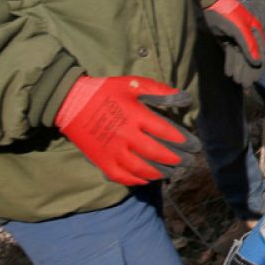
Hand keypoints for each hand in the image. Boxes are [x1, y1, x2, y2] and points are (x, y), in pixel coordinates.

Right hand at [56, 75, 200, 186]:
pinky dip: (136, 180)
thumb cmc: (105, 91)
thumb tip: (186, 99)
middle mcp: (125, 136)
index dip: (181, 140)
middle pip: (156, 153)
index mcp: (135, 116)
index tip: (194, 145)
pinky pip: (122, 176)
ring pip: (141, 169)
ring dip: (159, 173)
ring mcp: (112, 151)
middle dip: (175, 159)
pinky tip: (147, 179)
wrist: (70, 102)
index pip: (164, 132)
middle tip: (188, 163)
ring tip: (172, 173)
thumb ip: (160, 92)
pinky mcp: (101, 161)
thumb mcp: (133, 85)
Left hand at [204, 0, 264, 85]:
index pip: (260, 54)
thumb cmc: (228, 14)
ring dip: (239, 69)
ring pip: (240, 58)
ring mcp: (238, 40)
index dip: (258, 68)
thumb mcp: (239, 29)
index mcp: (256, 33)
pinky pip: (231, 55)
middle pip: (250, 58)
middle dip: (248, 72)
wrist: (212, 3)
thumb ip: (248, 46)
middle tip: (245, 86)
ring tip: (236, 81)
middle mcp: (249, 37)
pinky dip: (231, 63)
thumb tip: (257, 63)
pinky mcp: (228, 41)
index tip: (255, 81)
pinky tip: (229, 72)